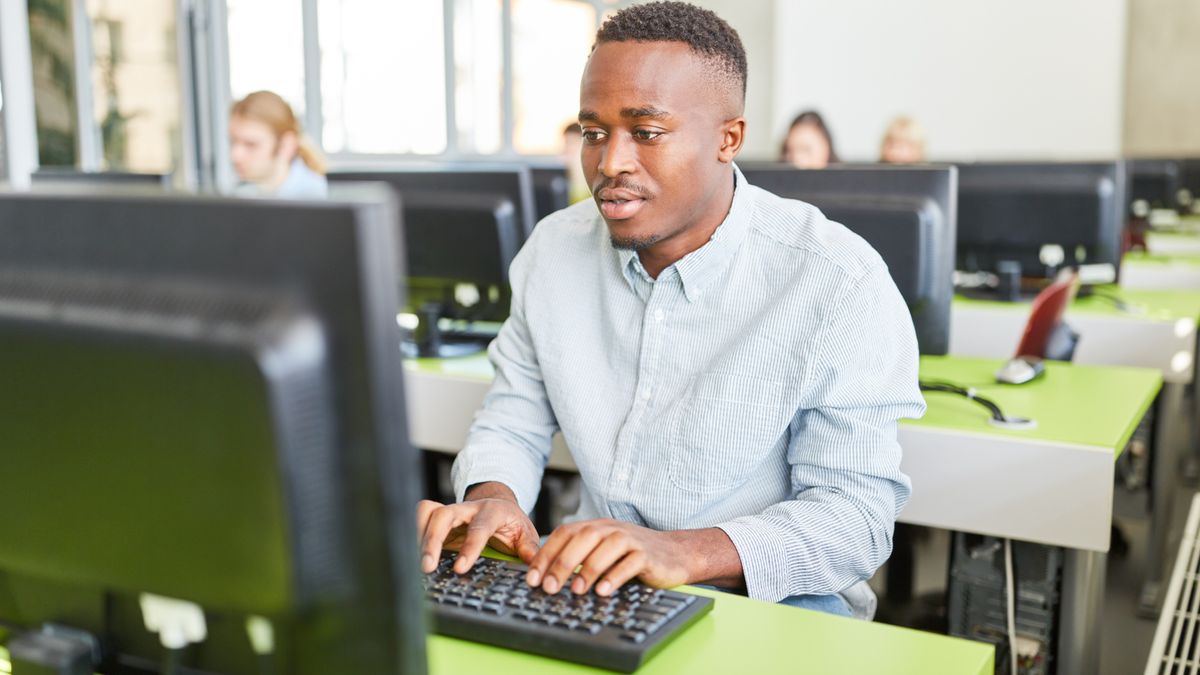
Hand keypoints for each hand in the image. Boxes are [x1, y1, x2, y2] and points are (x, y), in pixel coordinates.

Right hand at [415, 483, 539, 574]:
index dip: (469, 547)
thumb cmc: (511, 523)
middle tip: (427, 567)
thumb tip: (534, 570)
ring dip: (419, 537)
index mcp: (492, 511)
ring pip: (428, 513)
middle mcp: (468, 508)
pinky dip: (413, 533)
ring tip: (416, 564)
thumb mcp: (525, 534)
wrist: (499, 505)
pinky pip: (421, 518)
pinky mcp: (438, 518)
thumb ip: (529, 550)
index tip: (460, 568)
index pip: (479, 528)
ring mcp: (451, 512)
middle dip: (433, 540)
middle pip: (444, 515)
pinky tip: (412, 555)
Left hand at [526, 519, 690, 596]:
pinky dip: (615, 576)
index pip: (564, 534)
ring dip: (588, 569)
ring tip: (576, 590)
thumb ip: (580, 557)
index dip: (546, 554)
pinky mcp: (648, 554)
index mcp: (596, 527)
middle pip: (582, 539)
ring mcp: (630, 539)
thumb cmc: (633, 556)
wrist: (675, 553)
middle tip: (549, 587)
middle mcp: (611, 529)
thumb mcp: (603, 552)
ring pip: (605, 548)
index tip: (532, 578)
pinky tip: (603, 591)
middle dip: (562, 563)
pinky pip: (629, 562)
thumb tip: (546, 578)